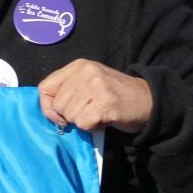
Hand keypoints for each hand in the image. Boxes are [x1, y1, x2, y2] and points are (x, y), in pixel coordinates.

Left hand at [38, 60, 153, 131]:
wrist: (148, 100)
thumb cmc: (115, 94)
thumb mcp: (89, 82)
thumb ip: (67, 90)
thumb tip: (48, 110)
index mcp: (79, 65)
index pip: (44, 87)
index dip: (48, 106)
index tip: (60, 115)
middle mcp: (86, 72)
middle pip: (57, 105)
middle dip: (70, 115)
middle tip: (89, 111)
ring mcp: (96, 86)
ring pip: (70, 116)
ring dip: (83, 121)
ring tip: (98, 113)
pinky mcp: (104, 103)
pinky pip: (83, 124)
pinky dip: (92, 128)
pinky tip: (104, 120)